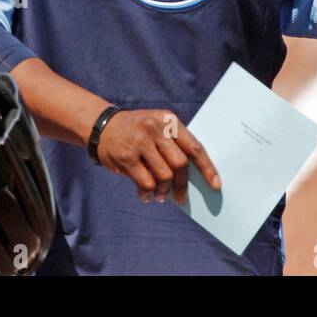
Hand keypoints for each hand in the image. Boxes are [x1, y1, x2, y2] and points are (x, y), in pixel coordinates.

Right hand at [96, 109, 220, 204]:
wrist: (101, 125)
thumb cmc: (136, 130)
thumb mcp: (157, 126)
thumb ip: (173, 144)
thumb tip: (193, 176)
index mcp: (168, 120)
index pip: (194, 147)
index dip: (207, 168)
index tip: (215, 185)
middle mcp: (156, 128)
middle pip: (180, 164)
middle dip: (182, 184)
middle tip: (180, 196)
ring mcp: (141, 142)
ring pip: (164, 175)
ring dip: (164, 191)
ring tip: (160, 195)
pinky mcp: (127, 157)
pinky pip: (146, 182)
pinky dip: (148, 193)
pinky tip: (145, 195)